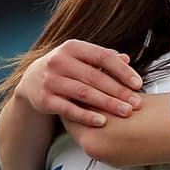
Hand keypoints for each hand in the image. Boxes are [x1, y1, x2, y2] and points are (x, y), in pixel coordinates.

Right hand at [20, 39, 142, 127]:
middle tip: (137, 103)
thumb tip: (126, 58)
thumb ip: (103, 57)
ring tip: (125, 112)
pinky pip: (68, 109)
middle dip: (119, 91)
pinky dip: (86, 116)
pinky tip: (102, 121)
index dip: (122, 71)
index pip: (103, 57)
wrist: (31, 80)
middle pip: (95, 77)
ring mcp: (50, 81)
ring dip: (107, 104)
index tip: (138, 84)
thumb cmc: (66, 67)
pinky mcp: (44, 99)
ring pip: (84, 93)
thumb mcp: (81, 57)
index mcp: (72, 47)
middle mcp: (59, 61)